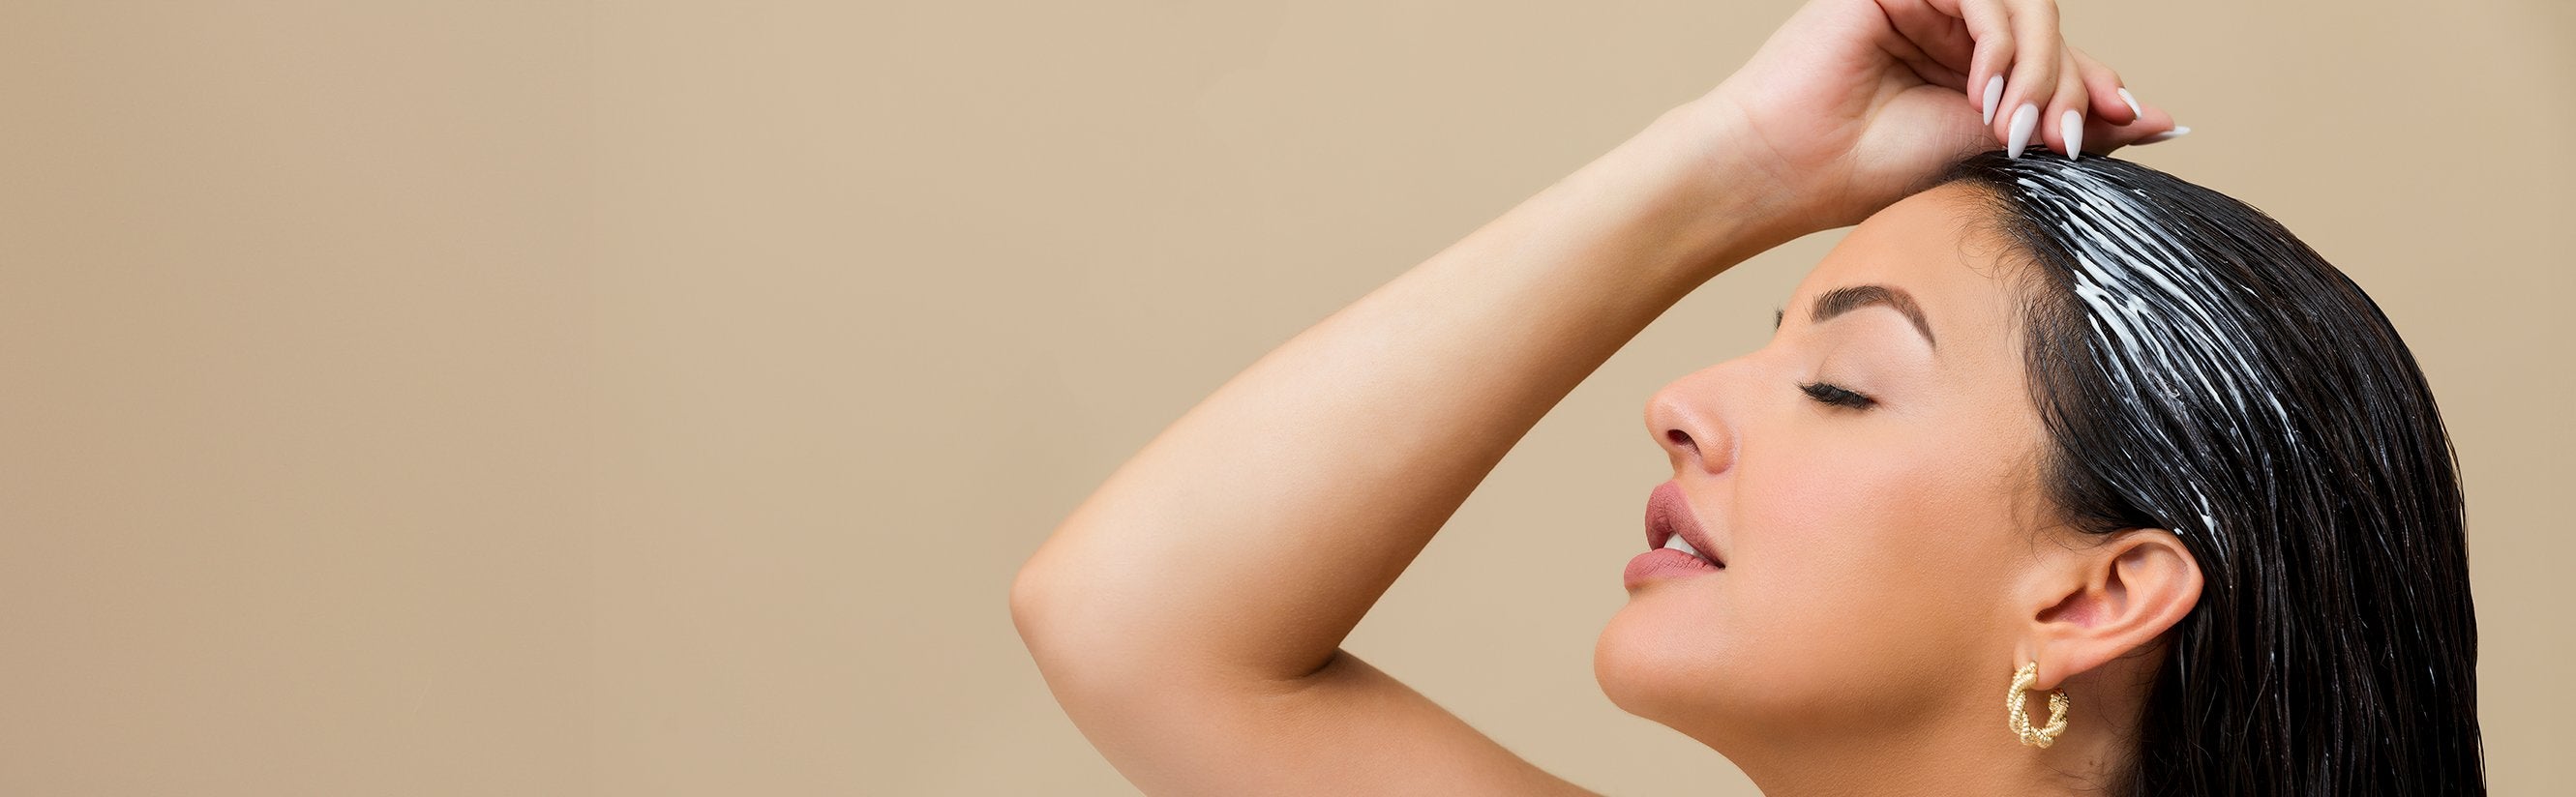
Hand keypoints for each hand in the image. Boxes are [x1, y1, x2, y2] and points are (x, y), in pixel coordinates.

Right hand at [1676, 0, 2184, 237]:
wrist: (1786, 171)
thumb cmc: (1866, 172)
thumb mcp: (1990, 147)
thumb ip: (2066, 122)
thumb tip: (2162, 120)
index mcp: (1965, 66)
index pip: (2055, 57)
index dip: (2097, 85)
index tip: (2141, 121)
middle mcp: (1949, 26)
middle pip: (2049, 30)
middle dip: (2072, 85)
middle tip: (2063, 141)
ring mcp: (1927, 1)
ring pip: (2027, 9)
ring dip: (2042, 68)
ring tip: (2019, 127)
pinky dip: (2005, 45)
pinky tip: (1991, 96)